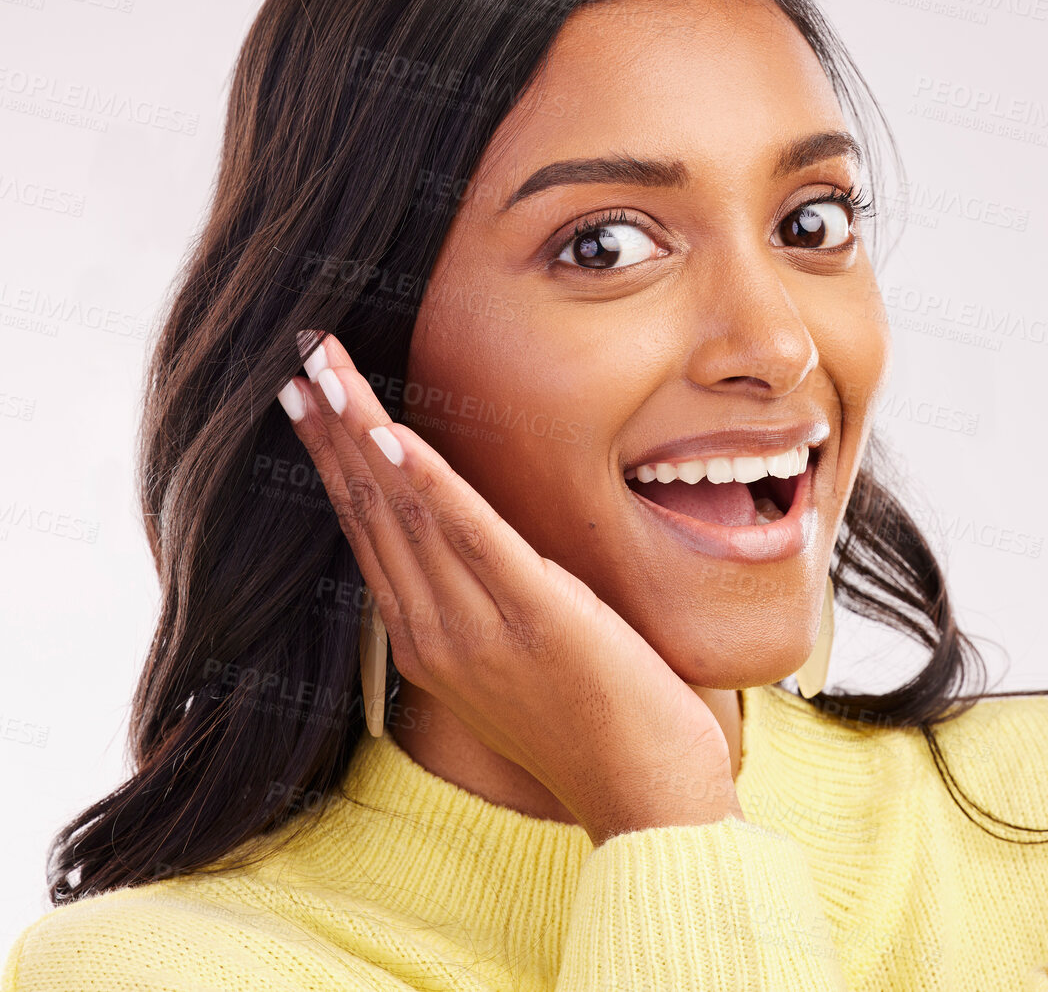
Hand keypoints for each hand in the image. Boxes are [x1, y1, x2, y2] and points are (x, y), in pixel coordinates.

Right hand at [279, 331, 740, 844]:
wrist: (647, 796)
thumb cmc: (598, 722)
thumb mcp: (527, 652)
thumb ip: (490, 598)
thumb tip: (480, 539)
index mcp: (428, 639)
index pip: (368, 530)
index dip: (334, 457)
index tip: (307, 394)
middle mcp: (434, 632)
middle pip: (370, 511)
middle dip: (331, 427)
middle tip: (296, 355)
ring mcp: (477, 630)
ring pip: (405, 513)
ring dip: (362, 433)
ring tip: (325, 370)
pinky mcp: (534, 620)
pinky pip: (472, 540)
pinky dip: (430, 485)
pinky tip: (395, 436)